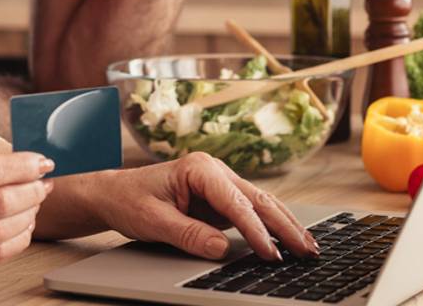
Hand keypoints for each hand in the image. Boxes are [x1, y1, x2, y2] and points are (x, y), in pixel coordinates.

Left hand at [84, 153, 317, 260]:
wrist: (114, 193)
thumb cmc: (130, 201)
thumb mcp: (153, 221)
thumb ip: (188, 234)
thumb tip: (221, 249)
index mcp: (199, 168)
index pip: (235, 203)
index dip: (255, 231)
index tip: (269, 254)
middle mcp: (215, 170)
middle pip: (258, 199)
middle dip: (285, 226)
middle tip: (307, 250)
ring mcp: (220, 183)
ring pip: (260, 203)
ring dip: (285, 225)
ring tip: (308, 246)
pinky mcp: (220, 197)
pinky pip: (251, 211)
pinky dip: (271, 226)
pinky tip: (287, 240)